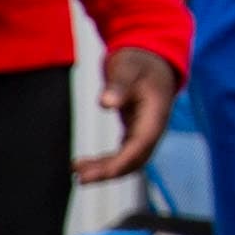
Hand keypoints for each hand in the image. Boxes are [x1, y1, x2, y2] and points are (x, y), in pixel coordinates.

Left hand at [81, 48, 181, 185]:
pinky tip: (87, 164)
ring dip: (106, 170)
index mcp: (156, 114)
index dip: (119, 163)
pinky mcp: (136, 133)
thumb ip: (118, 85)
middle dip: (109, 172)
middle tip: (80, 177)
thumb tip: (107, 103)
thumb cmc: (140, 62)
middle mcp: (153, 128)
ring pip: (129, 161)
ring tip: (78, 172)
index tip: (96, 173)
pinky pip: (124, 155)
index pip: (140, 147)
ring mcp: (146, 132)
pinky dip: (107, 163)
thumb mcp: (128, 68)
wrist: (151, 58)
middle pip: (135, 160)